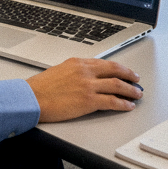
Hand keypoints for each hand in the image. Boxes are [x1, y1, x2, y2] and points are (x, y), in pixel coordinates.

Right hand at [26, 58, 140, 121]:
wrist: (31, 98)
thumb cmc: (39, 88)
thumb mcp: (59, 71)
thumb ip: (74, 73)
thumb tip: (85, 79)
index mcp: (78, 62)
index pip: (104, 63)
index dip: (118, 68)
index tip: (125, 71)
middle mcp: (85, 71)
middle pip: (115, 71)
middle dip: (129, 76)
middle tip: (137, 80)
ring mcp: (88, 85)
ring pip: (117, 85)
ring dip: (130, 90)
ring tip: (137, 94)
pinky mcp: (88, 100)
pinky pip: (112, 101)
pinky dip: (123, 104)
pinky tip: (128, 106)